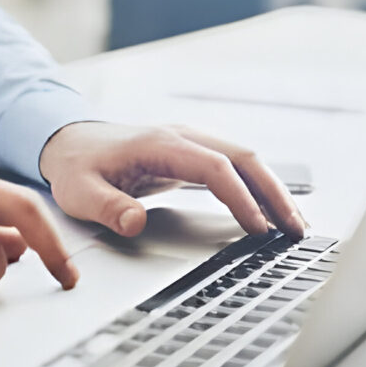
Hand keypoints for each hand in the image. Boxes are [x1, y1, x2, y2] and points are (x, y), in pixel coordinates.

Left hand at [39, 123, 305, 239]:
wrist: (69, 141)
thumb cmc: (77, 166)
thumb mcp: (80, 192)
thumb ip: (108, 207)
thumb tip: (135, 222)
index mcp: (160, 144)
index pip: (215, 168)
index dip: (240, 198)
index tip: (257, 228)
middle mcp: (183, 137)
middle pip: (243, 158)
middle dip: (274, 193)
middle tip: (296, 229)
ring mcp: (190, 143)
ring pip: (245, 160)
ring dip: (273, 190)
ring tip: (295, 225)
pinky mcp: (192, 155)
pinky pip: (234, 168)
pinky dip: (258, 188)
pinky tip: (270, 211)